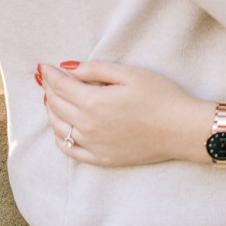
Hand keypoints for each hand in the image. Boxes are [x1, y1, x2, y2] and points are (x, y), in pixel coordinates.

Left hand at [39, 60, 208, 166]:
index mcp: (94, 102)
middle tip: (48, 79)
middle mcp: (89, 126)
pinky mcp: (103, 159)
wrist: (183, 129)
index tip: (43, 66)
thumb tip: (69, 68)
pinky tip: (63, 129)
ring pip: (59, 129)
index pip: (60, 86)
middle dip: (49, 89)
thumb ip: (95, 69)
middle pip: (55, 105)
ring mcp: (95, 145)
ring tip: (53, 100)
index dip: (49, 74)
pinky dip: (61, 139)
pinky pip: (71, 151)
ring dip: (51, 112)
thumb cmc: (160, 96)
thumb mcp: (129, 73)